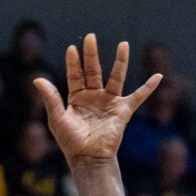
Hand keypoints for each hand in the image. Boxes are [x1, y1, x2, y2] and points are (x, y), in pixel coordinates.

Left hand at [32, 34, 161, 166]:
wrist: (88, 158)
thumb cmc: (71, 141)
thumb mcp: (57, 118)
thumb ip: (51, 98)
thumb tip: (37, 79)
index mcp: (77, 97)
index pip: (75, 75)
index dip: (74, 63)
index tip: (72, 49)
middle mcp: (94, 96)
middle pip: (94, 70)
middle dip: (92, 54)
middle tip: (90, 37)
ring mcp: (109, 102)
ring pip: (116, 77)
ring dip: (120, 61)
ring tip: (123, 44)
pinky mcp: (122, 111)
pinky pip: (138, 97)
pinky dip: (148, 88)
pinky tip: (158, 76)